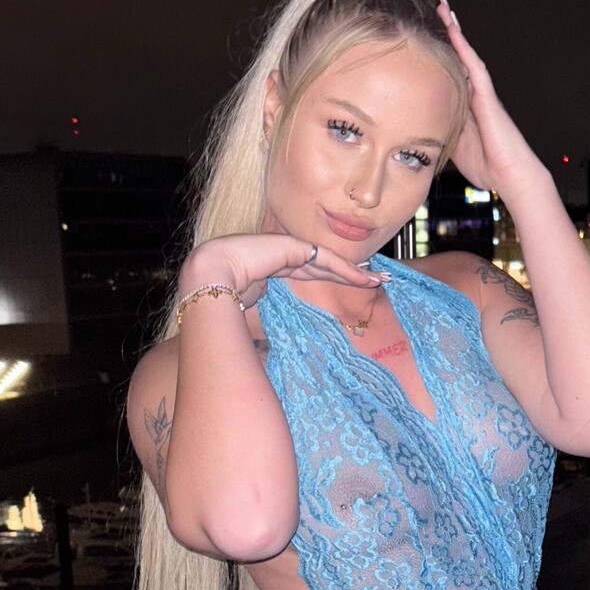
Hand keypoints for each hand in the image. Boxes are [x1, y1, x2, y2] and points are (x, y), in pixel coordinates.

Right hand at [179, 232, 382, 311]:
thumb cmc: (220, 296)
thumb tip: (266, 342)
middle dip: (350, 272)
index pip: (307, 271)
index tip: (349, 284)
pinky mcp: (293, 247)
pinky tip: (365, 278)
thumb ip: (265, 312)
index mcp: (270, 266)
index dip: (329, 276)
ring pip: (329, 262)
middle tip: (376, 279)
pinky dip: (347, 270)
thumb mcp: (250, 308)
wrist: (208, 275)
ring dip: (356, 272)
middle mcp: (281, 254)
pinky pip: (326, 260)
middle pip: (323, 264)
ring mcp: (287, 248)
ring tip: (380, 279)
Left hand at [436, 0, 544, 196]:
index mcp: (464, 105)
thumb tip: (415, 124)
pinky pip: (474, 66)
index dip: (437, 50)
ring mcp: (482, 93)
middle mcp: (474, 94)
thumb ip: (440, 129)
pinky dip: (463, 47)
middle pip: (457, 55)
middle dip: (446, 31)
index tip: (422, 32)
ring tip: (442, 6)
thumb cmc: (487, 166)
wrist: (512, 178)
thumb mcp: (453, 146)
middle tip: (433, 5)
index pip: (448, 70)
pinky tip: (453, 29)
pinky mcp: (488, 97)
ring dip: (454, 30)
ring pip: (465, 54)